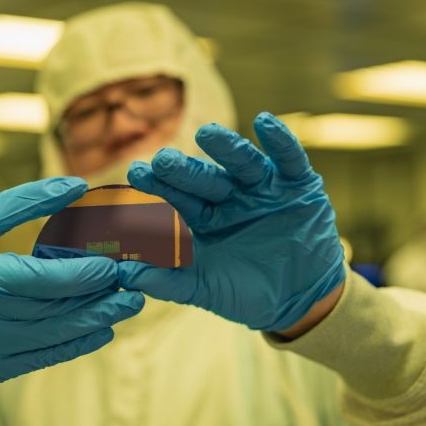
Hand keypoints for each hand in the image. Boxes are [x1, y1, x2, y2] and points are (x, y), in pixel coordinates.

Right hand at [0, 177, 143, 392]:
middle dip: (99, 300)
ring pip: (50, 341)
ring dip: (93, 325)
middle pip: (53, 312)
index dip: (84, 274)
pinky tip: (98, 333)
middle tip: (135, 289)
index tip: (115, 265)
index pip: (42, 279)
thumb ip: (26, 200)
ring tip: (125, 310)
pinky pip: (36, 362)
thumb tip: (79, 185)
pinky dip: (70, 348)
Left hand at [118, 112, 344, 331]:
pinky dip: (281, 142)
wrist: (301, 302)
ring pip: (243, 162)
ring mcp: (264, 188)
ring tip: (207, 133)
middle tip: (163, 159)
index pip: (176, 197)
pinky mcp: (299, 185)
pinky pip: (290, 160)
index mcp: (204, 216)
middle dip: (184, 169)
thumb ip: (167, 281)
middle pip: (205, 178)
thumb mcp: (205, 289)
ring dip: (226, 146)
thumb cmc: (246, 294)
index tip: (134, 173)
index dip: (157, 185)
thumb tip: (124, 273)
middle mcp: (230, 196)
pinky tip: (265, 123)